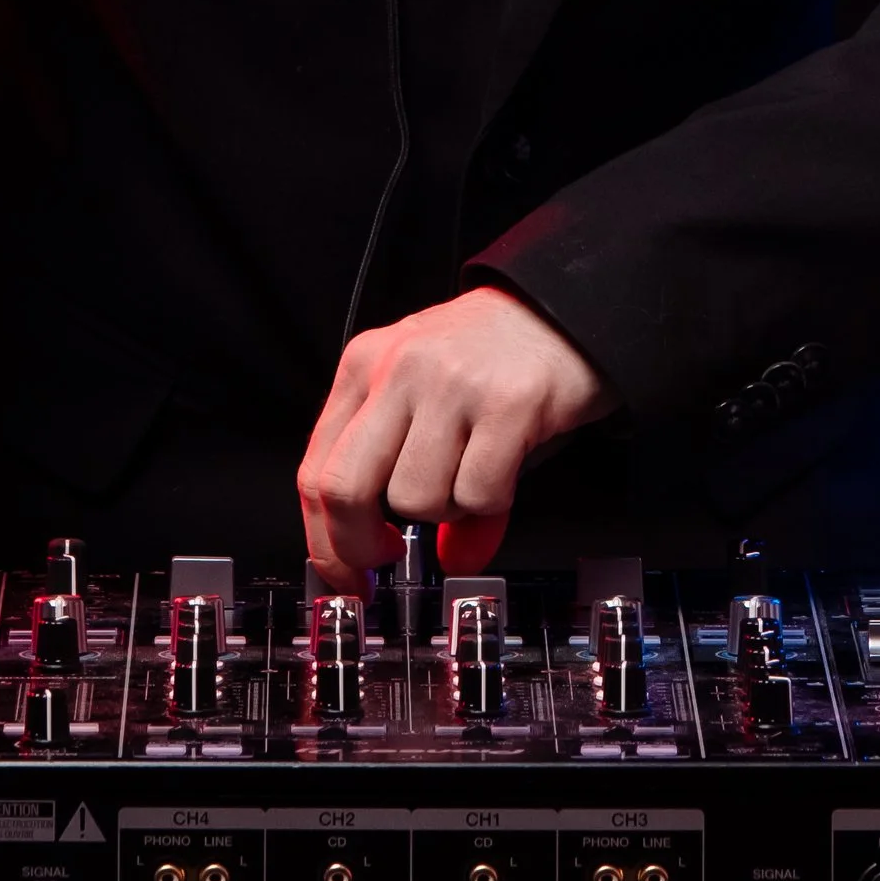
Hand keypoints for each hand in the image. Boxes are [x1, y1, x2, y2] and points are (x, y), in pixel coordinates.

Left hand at [297, 287, 617, 582]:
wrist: (564, 307)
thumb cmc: (492, 354)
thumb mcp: (433, 401)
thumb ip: (415, 472)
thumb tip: (447, 559)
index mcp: (364, 365)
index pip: (315, 470)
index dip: (324, 540)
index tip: (345, 574)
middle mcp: (397, 369)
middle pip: (345, 489)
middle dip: (360, 546)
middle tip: (390, 558)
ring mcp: (449, 384)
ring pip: (415, 499)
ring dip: (448, 511)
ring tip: (473, 472)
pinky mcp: (506, 403)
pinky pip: (478, 493)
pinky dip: (492, 503)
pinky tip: (505, 466)